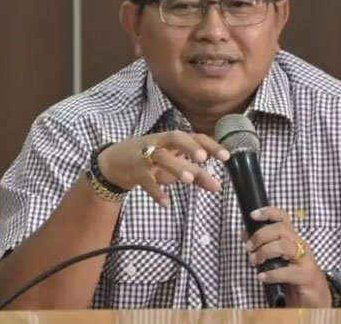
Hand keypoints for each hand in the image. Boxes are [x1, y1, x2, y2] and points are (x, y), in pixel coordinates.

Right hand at [98, 131, 229, 205]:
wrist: (113, 163)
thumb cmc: (150, 161)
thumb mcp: (174, 166)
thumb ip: (196, 174)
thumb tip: (218, 186)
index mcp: (173, 140)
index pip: (194, 136)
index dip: (211, 144)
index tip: (227, 156)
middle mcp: (159, 143)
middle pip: (175, 138)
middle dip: (190, 146)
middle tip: (203, 158)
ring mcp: (144, 154)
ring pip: (160, 156)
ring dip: (175, 166)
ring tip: (188, 180)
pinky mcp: (133, 169)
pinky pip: (144, 180)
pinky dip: (155, 191)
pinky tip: (166, 203)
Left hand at [245, 207, 330, 307]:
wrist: (316, 301)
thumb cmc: (294, 279)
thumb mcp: (278, 261)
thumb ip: (264, 249)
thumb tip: (246, 236)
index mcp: (293, 240)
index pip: (283, 218)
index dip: (268, 212)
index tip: (252, 215)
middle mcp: (300, 246)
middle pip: (280, 229)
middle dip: (260, 236)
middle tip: (249, 248)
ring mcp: (305, 260)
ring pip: (284, 245)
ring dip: (264, 251)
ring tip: (254, 261)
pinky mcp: (306, 276)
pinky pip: (287, 271)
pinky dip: (272, 274)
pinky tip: (262, 277)